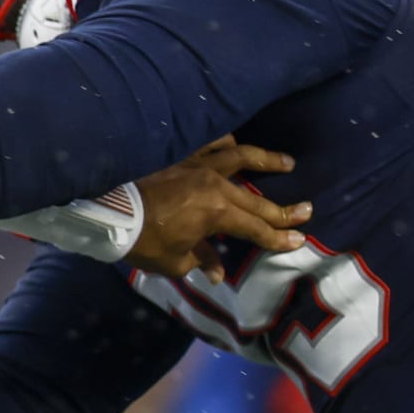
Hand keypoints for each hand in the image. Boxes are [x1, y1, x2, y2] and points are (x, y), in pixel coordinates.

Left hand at [129, 135, 310, 279]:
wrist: (106, 209)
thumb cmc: (141, 239)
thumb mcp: (174, 260)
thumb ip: (200, 260)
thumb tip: (215, 270)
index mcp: (217, 212)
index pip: (256, 228)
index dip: (278, 237)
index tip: (299, 239)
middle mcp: (213, 184)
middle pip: (255, 199)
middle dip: (282, 210)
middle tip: (306, 210)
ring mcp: (196, 165)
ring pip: (239, 157)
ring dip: (265, 160)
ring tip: (286, 162)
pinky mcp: (179, 156)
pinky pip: (207, 143)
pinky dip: (223, 142)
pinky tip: (233, 143)